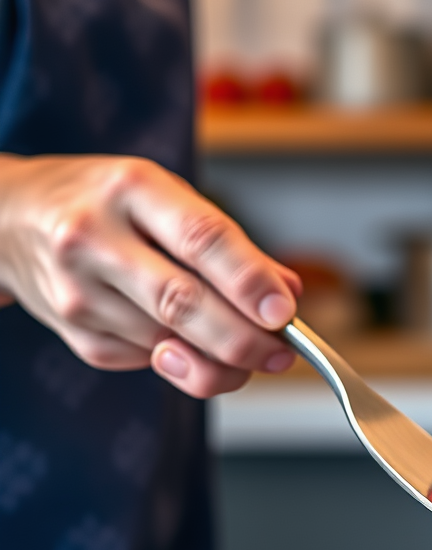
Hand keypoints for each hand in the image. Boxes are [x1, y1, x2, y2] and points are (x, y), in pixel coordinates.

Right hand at [0, 153, 300, 397]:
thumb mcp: (165, 195)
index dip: (249, 281)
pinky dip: (182, 360)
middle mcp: (96, 238)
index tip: (284, 312)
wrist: (5, 217)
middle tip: (280, 352)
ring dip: (222, 359)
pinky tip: (186, 339)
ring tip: (250, 351)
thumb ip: (229, 243)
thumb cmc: (101, 201)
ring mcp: (78, 291)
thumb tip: (286, 291)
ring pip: (168, 344)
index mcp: (132, 189)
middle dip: (243, 339)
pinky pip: (146, 360)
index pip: (202, 239)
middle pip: (183, 304)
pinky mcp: (75, 333)